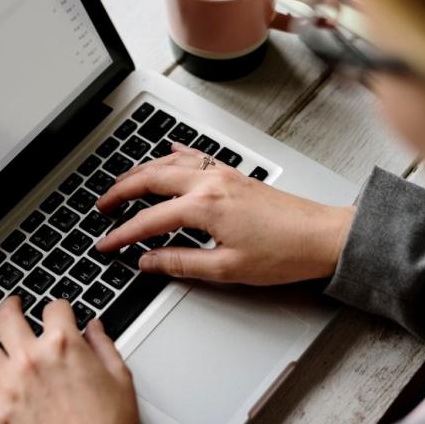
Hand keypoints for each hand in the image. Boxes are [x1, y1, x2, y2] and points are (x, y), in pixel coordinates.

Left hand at [0, 297, 139, 423]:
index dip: (59, 307)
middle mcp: (32, 360)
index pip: (55, 308)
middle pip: (8, 318)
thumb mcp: (120, 379)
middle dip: (10, 305)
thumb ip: (104, 346)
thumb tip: (95, 328)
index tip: (60, 312)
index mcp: (64, 346)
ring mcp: (11, 386)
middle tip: (12, 305)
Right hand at [95, 143, 353, 284]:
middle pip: (150, 179)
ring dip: (140, 172)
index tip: (105, 244)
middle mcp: (209, 183)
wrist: (322, 237)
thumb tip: (148, 262)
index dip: (122, 234)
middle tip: (101, 206)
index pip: (148, 221)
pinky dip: (172, 155)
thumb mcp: (227, 269)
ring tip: (121, 184)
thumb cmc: (284, 253)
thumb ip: (180, 263)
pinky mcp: (233, 174)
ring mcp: (221, 174)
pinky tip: (166, 154)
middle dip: (120, 191)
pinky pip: (193, 156)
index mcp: (204, 207)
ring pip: (167, 163)